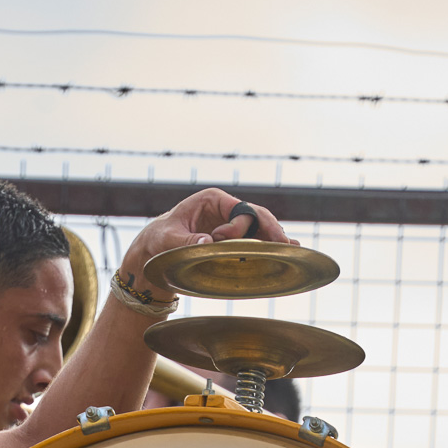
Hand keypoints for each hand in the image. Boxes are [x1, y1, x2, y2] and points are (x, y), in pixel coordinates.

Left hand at [119, 188, 293, 289]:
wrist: (156, 246)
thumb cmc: (159, 239)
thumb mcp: (168, 239)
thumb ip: (186, 240)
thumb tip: (209, 242)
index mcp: (212, 199)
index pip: (239, 209)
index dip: (239, 227)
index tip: (221, 242)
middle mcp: (225, 207)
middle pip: (256, 214)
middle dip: (271, 228)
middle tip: (284, 244)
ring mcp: (230, 220)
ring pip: (259, 225)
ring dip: (274, 236)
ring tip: (292, 247)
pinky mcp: (232, 235)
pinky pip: (254, 236)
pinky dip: (268, 243)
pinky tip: (285, 248)